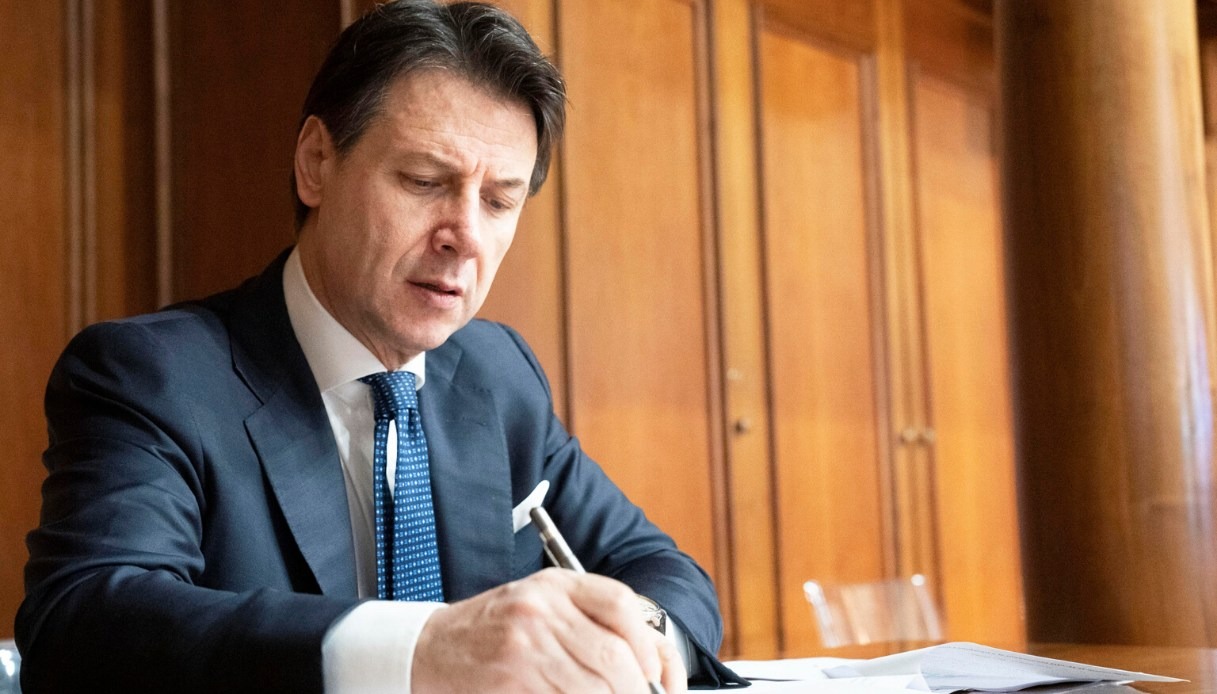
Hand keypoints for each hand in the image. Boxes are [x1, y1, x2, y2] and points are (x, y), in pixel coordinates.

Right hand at [411, 568, 686, 692]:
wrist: (431, 647)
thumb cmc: (495, 631)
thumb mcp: (544, 610)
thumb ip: (593, 625)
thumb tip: (654, 667)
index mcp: (557, 584)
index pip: (621, 606)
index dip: (650, 648)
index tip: (658, 678)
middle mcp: (542, 608)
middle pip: (613, 655)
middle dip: (636, 689)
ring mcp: (524, 643)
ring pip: (593, 686)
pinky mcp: (511, 677)